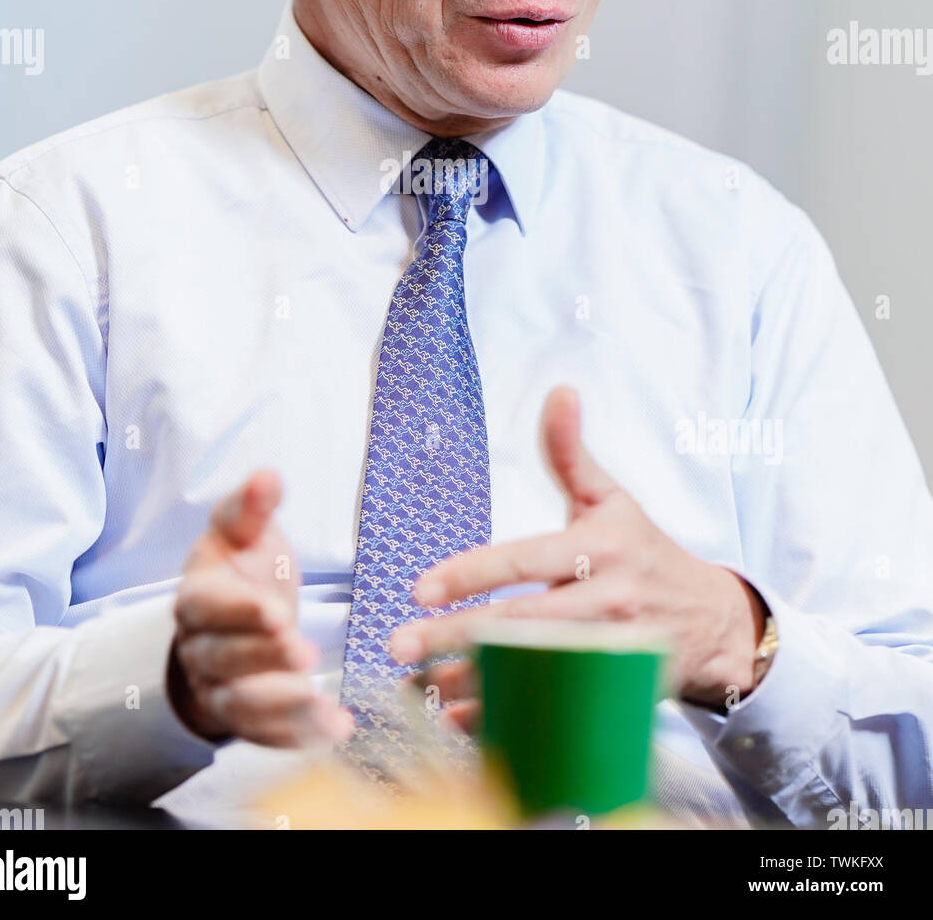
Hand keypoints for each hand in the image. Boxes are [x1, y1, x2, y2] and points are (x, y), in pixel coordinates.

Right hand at [167, 469, 353, 746]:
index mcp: (198, 595)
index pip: (208, 606)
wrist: (233, 620)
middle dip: (264, 658)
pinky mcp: (243, 718)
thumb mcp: (243, 533)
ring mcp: (218, 687)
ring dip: (280, 704)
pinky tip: (336, 727)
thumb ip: (251, 508)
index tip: (278, 612)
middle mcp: (201, 646)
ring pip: (241, 704)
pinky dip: (297, 736)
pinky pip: (264, 735)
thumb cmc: (242, 569)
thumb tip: (267, 475)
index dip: (240, 611)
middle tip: (303, 652)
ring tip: (317, 698)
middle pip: (224, 658)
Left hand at [390, 387, 766, 711]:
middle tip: (399, 644)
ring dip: (470, 685)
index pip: (524, 561)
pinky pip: (554, 712)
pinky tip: (458, 718)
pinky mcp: (616, 694)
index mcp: (599, 550)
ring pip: (532, 676)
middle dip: (455, 637)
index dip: (471, 575)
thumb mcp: (612, 498)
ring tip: (417, 684)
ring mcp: (613, 655)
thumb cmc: (645, 552)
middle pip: (520, 626)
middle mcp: (606, 603)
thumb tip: (559, 391)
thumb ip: (572, 453)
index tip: (420, 588)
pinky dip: (506, 721)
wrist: (714, 621)